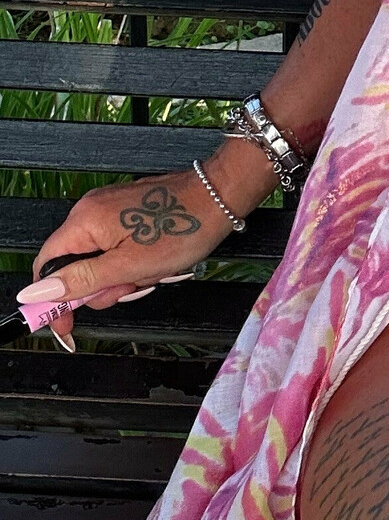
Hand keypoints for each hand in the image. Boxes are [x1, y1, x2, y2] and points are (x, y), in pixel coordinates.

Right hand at [22, 145, 269, 347]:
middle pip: (76, 265)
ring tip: (152, 270)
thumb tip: (37, 292)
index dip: (54, 298)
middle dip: (103, 285)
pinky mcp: (129, 210)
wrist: (220, 196)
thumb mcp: (128, 267)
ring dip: (124, 275)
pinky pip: (118, 246)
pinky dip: (133, 261)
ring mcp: (110, 208)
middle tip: (133, 285)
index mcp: (84, 222)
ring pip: (101, 259)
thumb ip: (81, 280)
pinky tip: (156, 261)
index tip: (67, 322)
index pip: (47, 266)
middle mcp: (91, 210)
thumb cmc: (181, 229)